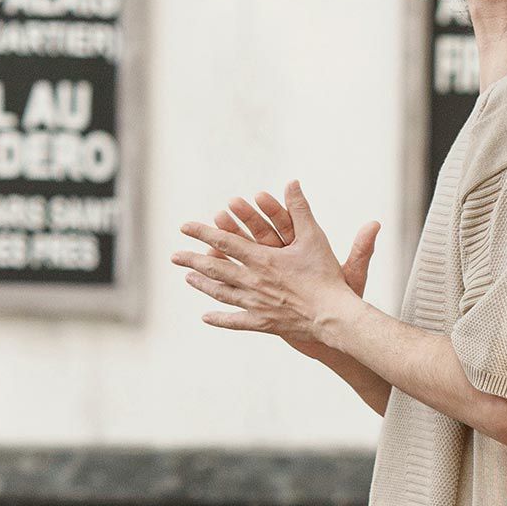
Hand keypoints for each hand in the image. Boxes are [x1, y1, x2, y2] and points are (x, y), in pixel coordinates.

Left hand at [171, 180, 378, 348]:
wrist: (332, 315)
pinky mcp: (263, 323)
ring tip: (188, 278)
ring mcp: (256, 304)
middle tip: (174, 256)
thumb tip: (292, 182)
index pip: (225, 242)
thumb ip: (301, 209)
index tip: (183, 226)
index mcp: (262, 259)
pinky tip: (205, 317)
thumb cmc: (325, 275)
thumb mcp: (314, 237)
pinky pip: (236, 321)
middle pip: (215, 268)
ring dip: (202, 285)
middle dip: (192, 259)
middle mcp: (253, 281)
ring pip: (221, 293)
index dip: (203, 232)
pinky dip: (219, 319)